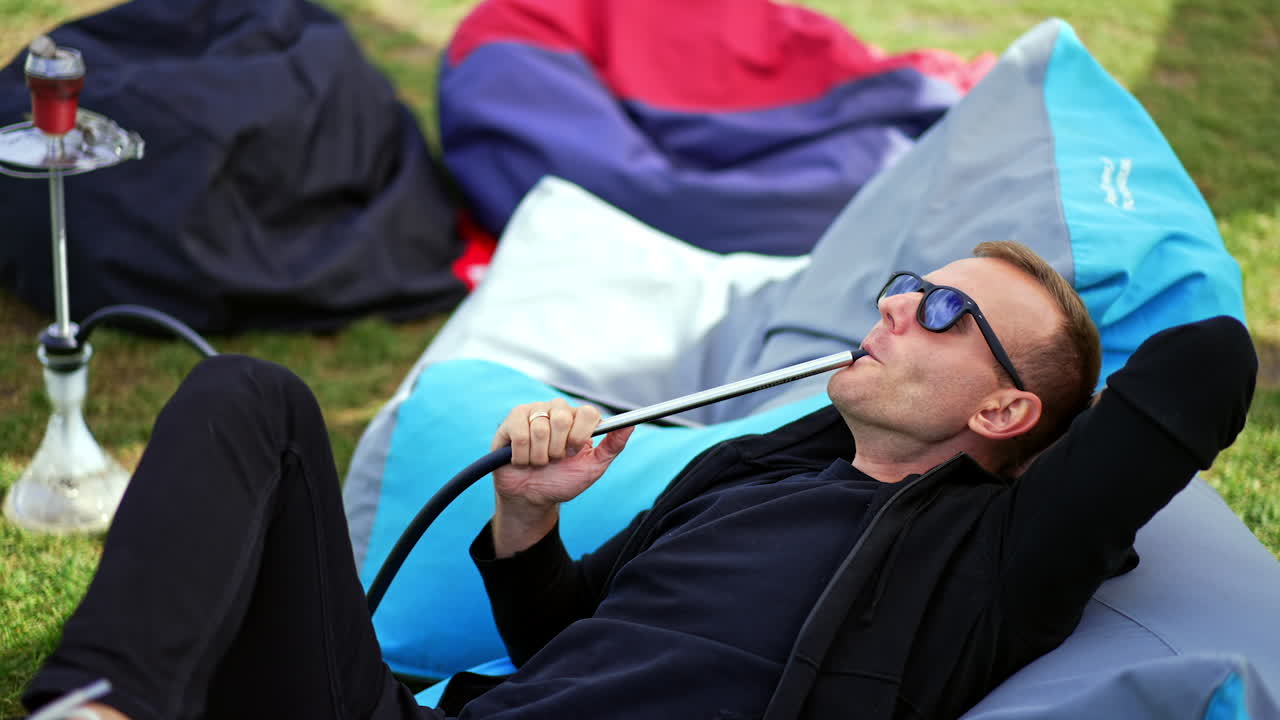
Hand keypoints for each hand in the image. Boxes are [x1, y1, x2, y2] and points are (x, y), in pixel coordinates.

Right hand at [491, 399, 633, 506]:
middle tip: (555, 459)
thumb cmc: (562, 481)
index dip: (581, 435)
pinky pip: (520, 435)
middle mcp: (556, 409)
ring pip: (540, 429)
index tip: (575, 452)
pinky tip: (522, 461)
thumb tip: (632, 425)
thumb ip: (612, 446)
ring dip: (540, 457)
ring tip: (539, 463)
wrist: (531, 497)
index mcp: (578, 418)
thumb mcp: (593, 467)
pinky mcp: (511, 422)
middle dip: (559, 449)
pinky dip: (523, 457)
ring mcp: (532, 413)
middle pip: (563, 417)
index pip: (588, 412)